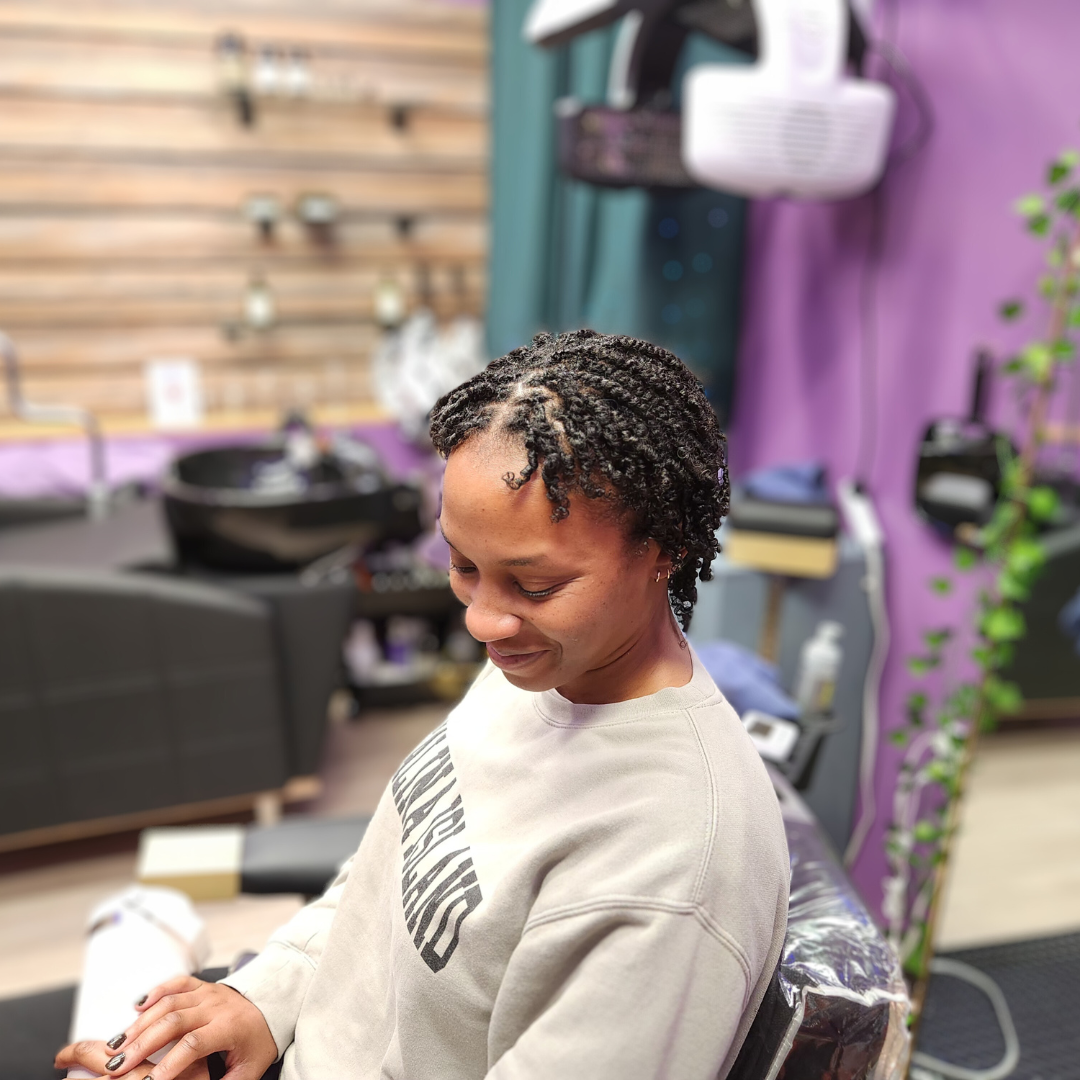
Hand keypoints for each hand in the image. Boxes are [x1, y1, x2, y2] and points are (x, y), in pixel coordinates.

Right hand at [74, 975, 277, 1079]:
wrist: (274, 1003)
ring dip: (140, 1023)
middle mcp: (216, 1006)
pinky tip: (136, 1007)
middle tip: (116, 1065)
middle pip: (174, 1021)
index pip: (194, 1044)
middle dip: (142, 1044)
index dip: (170, 1064)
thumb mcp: (251, 1068)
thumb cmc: (260, 1039)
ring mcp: (207, 992)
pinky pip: (176, 983)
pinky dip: (155, 992)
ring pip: (169, 1002)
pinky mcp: (201, 985)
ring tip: (117, 1045)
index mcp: (229, 1027)